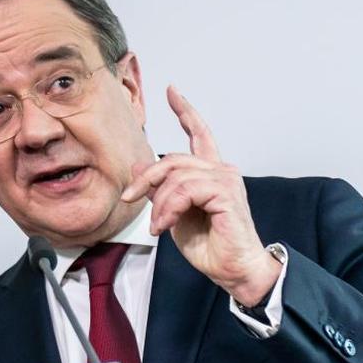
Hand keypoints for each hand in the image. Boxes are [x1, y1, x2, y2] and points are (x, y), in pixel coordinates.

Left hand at [121, 85, 280, 305]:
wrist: (233, 270)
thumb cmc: (211, 247)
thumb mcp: (174, 215)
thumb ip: (160, 191)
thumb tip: (138, 167)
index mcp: (211, 174)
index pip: (199, 134)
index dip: (186, 112)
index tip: (172, 91)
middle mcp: (221, 171)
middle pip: (173, 159)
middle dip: (146, 178)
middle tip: (130, 198)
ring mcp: (226, 180)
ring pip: (176, 176)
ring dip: (159, 203)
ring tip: (157, 226)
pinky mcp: (226, 193)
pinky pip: (186, 190)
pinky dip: (169, 208)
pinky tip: (165, 226)